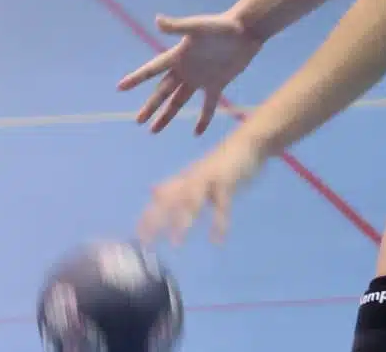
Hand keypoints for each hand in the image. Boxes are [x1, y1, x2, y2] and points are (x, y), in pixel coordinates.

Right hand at [118, 12, 262, 135]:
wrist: (247, 29)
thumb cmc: (222, 25)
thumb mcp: (199, 26)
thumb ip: (178, 26)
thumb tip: (157, 20)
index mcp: (178, 55)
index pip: (152, 69)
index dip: (137, 78)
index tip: (120, 87)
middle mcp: (186, 68)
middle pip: (163, 91)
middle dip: (150, 106)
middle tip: (138, 120)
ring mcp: (201, 77)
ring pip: (179, 101)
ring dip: (167, 115)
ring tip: (154, 130)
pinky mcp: (217, 83)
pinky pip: (207, 105)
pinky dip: (203, 119)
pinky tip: (196, 133)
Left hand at [139, 132, 265, 244]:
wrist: (248, 142)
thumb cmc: (223, 162)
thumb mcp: (196, 175)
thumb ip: (176, 185)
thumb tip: (152, 192)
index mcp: (185, 180)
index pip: (161, 199)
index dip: (149, 216)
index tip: (138, 237)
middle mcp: (192, 179)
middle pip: (171, 200)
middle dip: (158, 220)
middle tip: (147, 243)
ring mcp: (209, 179)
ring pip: (192, 201)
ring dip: (183, 222)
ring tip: (176, 243)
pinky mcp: (226, 181)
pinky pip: (221, 204)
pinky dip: (219, 222)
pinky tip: (217, 240)